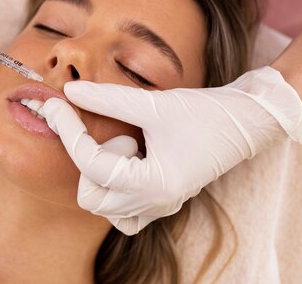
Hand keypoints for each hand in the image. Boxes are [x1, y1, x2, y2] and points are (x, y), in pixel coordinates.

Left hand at [41, 66, 301, 234]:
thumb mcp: (153, 103)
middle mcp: (154, 204)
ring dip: (103, 174)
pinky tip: (132, 158)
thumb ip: (107, 98)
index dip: (67, 130)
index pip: (90, 163)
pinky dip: (116, 187)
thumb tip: (70, 89)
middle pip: (90, 195)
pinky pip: (124, 211)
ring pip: (104, 205)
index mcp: (153, 185)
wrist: (248, 121)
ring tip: (131, 145)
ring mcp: (159, 206)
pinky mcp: (162, 200)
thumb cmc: (207, 112)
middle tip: (119, 132)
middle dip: (90, 159)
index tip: (54, 105)